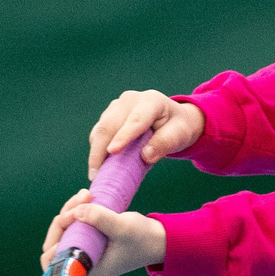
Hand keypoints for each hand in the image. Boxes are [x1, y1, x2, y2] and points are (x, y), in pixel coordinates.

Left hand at [41, 189, 166, 275]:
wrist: (158, 239)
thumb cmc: (143, 239)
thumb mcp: (122, 228)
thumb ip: (99, 219)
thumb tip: (76, 211)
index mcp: (87, 271)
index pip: (54, 262)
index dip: (54, 241)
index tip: (68, 220)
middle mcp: (82, 264)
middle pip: (55, 242)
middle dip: (64, 218)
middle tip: (81, 200)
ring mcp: (84, 252)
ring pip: (63, 231)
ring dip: (71, 210)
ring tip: (86, 195)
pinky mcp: (88, 241)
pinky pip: (73, 226)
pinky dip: (76, 211)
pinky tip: (85, 198)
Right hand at [89, 90, 204, 178]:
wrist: (172, 119)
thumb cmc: (177, 128)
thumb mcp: (179, 135)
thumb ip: (164, 143)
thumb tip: (145, 156)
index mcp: (151, 101)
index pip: (136, 120)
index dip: (123, 136)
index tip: (112, 151)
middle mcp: (130, 100)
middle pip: (110, 125)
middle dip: (100, 150)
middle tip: (96, 175)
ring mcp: (116, 107)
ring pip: (100, 130)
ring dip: (95, 152)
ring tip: (95, 175)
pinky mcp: (108, 116)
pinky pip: (99, 134)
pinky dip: (97, 150)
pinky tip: (99, 166)